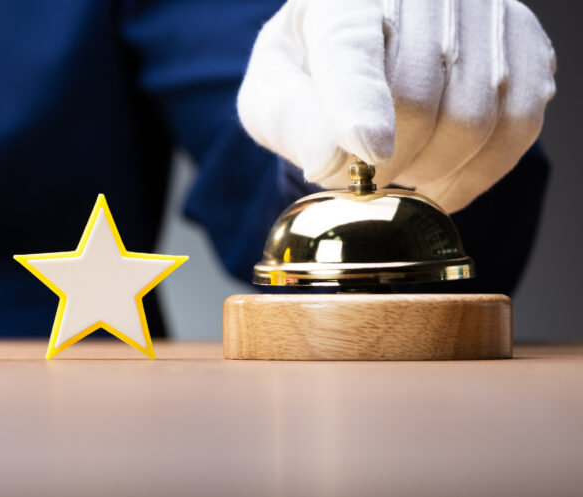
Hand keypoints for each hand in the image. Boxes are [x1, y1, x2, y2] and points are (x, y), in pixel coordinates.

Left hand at [238, 0, 555, 211]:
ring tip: (402, 172)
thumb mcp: (274, 89)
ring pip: (477, 116)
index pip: (352, 48)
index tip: (367, 154)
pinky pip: (519, 124)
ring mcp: (480, 11)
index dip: (360, 105)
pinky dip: (479, 171)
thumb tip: (335, 163)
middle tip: (367, 181)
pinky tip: (442, 180)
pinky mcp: (521, 41)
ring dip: (434, 169)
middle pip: (419, 94)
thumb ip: (292, 122)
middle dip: (391, 161)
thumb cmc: (310, 65)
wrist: (362, 40)